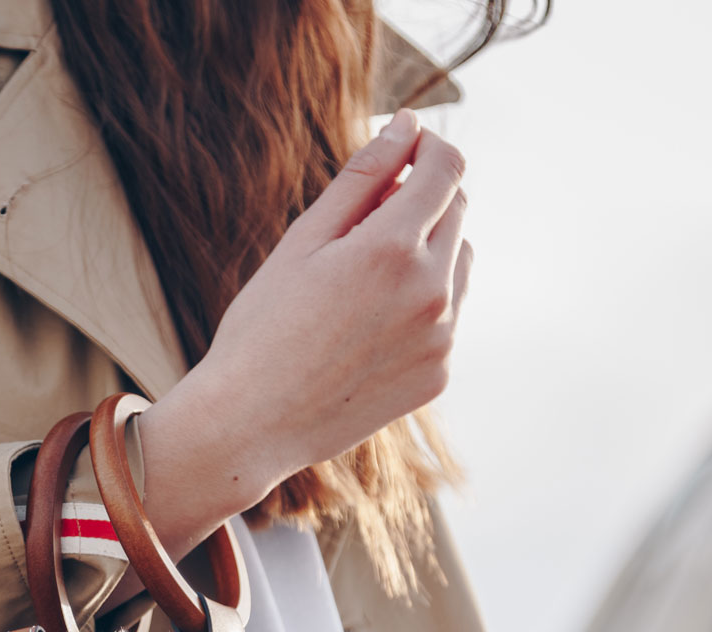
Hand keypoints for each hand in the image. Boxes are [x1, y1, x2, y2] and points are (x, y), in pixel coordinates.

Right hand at [137, 108, 472, 556]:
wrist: (250, 425)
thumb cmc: (263, 328)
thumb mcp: (304, 240)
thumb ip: (363, 178)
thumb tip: (407, 126)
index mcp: (392, 249)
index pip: (446, 168)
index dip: (427, 149)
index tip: (404, 151)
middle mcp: (431, 292)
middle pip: (457, 212)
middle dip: (422, 201)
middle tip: (362, 225)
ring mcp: (441, 338)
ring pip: (461, 263)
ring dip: (427, 253)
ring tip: (362, 284)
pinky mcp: (440, 374)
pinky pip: (449, 317)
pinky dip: (421, 306)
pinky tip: (367, 329)